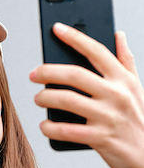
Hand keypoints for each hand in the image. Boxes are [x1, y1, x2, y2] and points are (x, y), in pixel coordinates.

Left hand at [30, 23, 143, 167]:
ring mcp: (109, 117)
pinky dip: (51, 128)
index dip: (75, 37)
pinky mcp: (101, 138)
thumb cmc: (136, 118)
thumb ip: (126, 61)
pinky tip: (44, 125)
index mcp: (123, 79)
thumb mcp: (136, 87)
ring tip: (38, 98)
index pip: (96, 51)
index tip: (56, 28)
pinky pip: (68, 131)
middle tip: (33, 74)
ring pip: (68, 100)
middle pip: (75, 75)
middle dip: (48, 72)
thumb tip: (118, 34)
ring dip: (46, 98)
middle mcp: (117, 95)